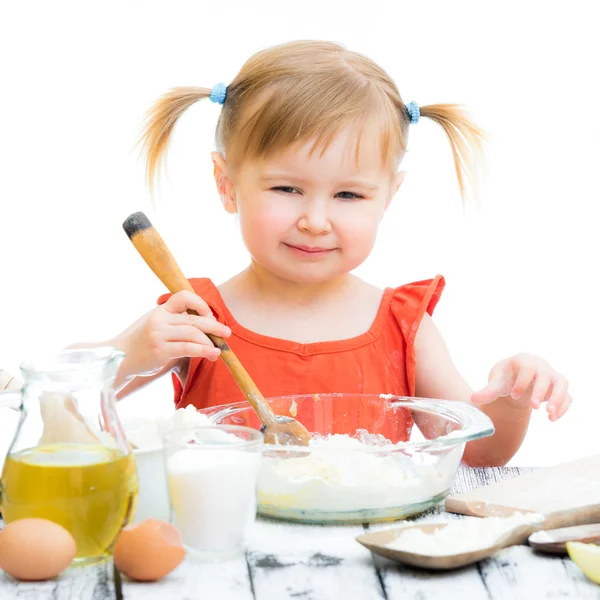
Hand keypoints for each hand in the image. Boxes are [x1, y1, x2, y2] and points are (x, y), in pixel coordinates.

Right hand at [114, 290, 230, 378]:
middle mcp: (160, 319)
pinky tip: (212, 354)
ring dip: (211, 341)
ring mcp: (159, 334)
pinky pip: (188, 348)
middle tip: (227, 332)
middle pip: (194, 318)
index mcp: (160, 310)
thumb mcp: (156, 324)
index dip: (200, 304)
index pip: (184, 296)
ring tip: (219, 349)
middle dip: (215, 325)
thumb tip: (207, 325)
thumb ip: (175, 321)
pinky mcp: (160, 350)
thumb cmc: (141, 343)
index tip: (209, 315)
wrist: (118, 358)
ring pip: (193, 333)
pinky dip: (204, 351)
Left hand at [470, 353, 571, 420]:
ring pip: (562, 383)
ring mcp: (551, 376)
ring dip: (558, 399)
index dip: (522, 381)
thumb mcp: (495, 384)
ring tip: (549, 415)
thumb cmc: (504, 380)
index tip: (514, 395)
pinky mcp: (558, 388)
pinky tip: (552, 419)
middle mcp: (540, 365)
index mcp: (522, 360)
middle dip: (540, 391)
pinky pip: (567, 395)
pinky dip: (563, 407)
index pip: (527, 367)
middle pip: (545, 374)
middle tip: (533, 407)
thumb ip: (486, 392)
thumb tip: (473, 399)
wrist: (515, 384)